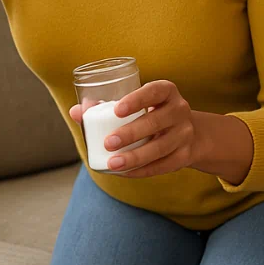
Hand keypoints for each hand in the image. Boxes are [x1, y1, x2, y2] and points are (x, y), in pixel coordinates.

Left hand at [69, 80, 199, 177]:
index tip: (117, 110)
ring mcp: (185, 134)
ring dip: (135, 157)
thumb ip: (105, 108)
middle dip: (131, 133)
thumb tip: (75, 112)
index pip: (154, 91)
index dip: (137, 99)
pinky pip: (163, 165)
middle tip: (108, 143)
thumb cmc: (150, 114)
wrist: (188, 133)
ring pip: (160, 147)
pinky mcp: (185, 155)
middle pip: (157, 121)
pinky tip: (124, 173)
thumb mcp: (135, 105)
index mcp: (166, 91)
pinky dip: (142, 170)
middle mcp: (179, 110)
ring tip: (113, 164)